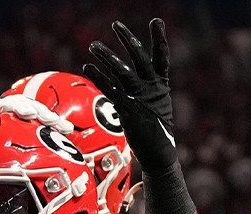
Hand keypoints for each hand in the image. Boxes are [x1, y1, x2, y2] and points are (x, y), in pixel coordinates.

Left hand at [83, 19, 177, 175]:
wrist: (159, 154)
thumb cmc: (155, 129)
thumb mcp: (156, 105)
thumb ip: (146, 89)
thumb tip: (130, 79)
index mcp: (161, 85)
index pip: (162, 57)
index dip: (159, 38)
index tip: (156, 21)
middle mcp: (153, 88)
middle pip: (140, 58)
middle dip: (128, 40)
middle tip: (116, 25)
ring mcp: (141, 98)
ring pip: (123, 71)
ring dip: (107, 56)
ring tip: (93, 45)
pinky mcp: (129, 109)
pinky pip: (111, 89)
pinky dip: (99, 76)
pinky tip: (88, 67)